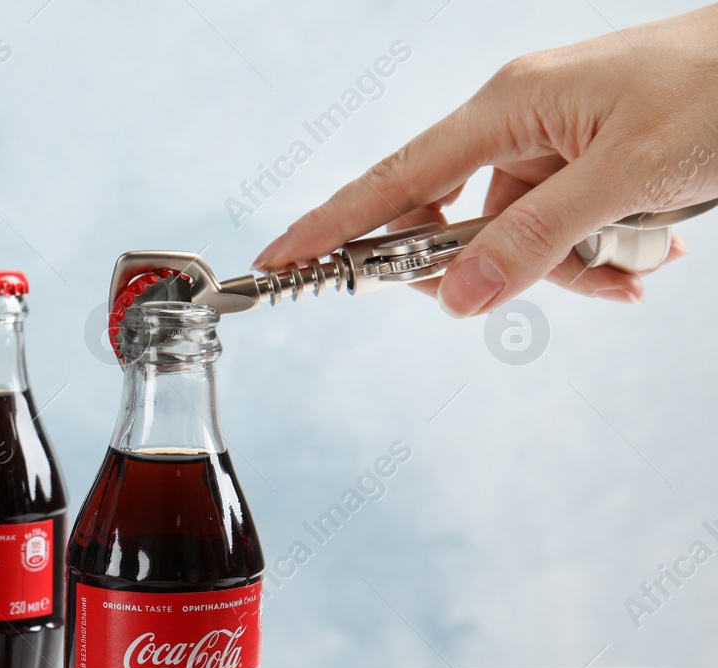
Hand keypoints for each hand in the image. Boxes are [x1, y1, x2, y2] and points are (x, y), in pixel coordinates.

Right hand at [253, 5, 717, 316]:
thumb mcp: (627, 176)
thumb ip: (536, 240)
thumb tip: (456, 299)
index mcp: (507, 106)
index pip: (394, 179)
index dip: (332, 224)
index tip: (281, 262)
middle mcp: (516, 120)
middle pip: (455, 221)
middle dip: (501, 266)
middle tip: (547, 287)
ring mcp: (553, 138)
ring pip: (518, 234)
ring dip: (573, 266)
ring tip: (638, 265)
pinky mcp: (586, 155)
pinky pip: (560, 224)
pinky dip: (597, 251)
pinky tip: (648, 255)